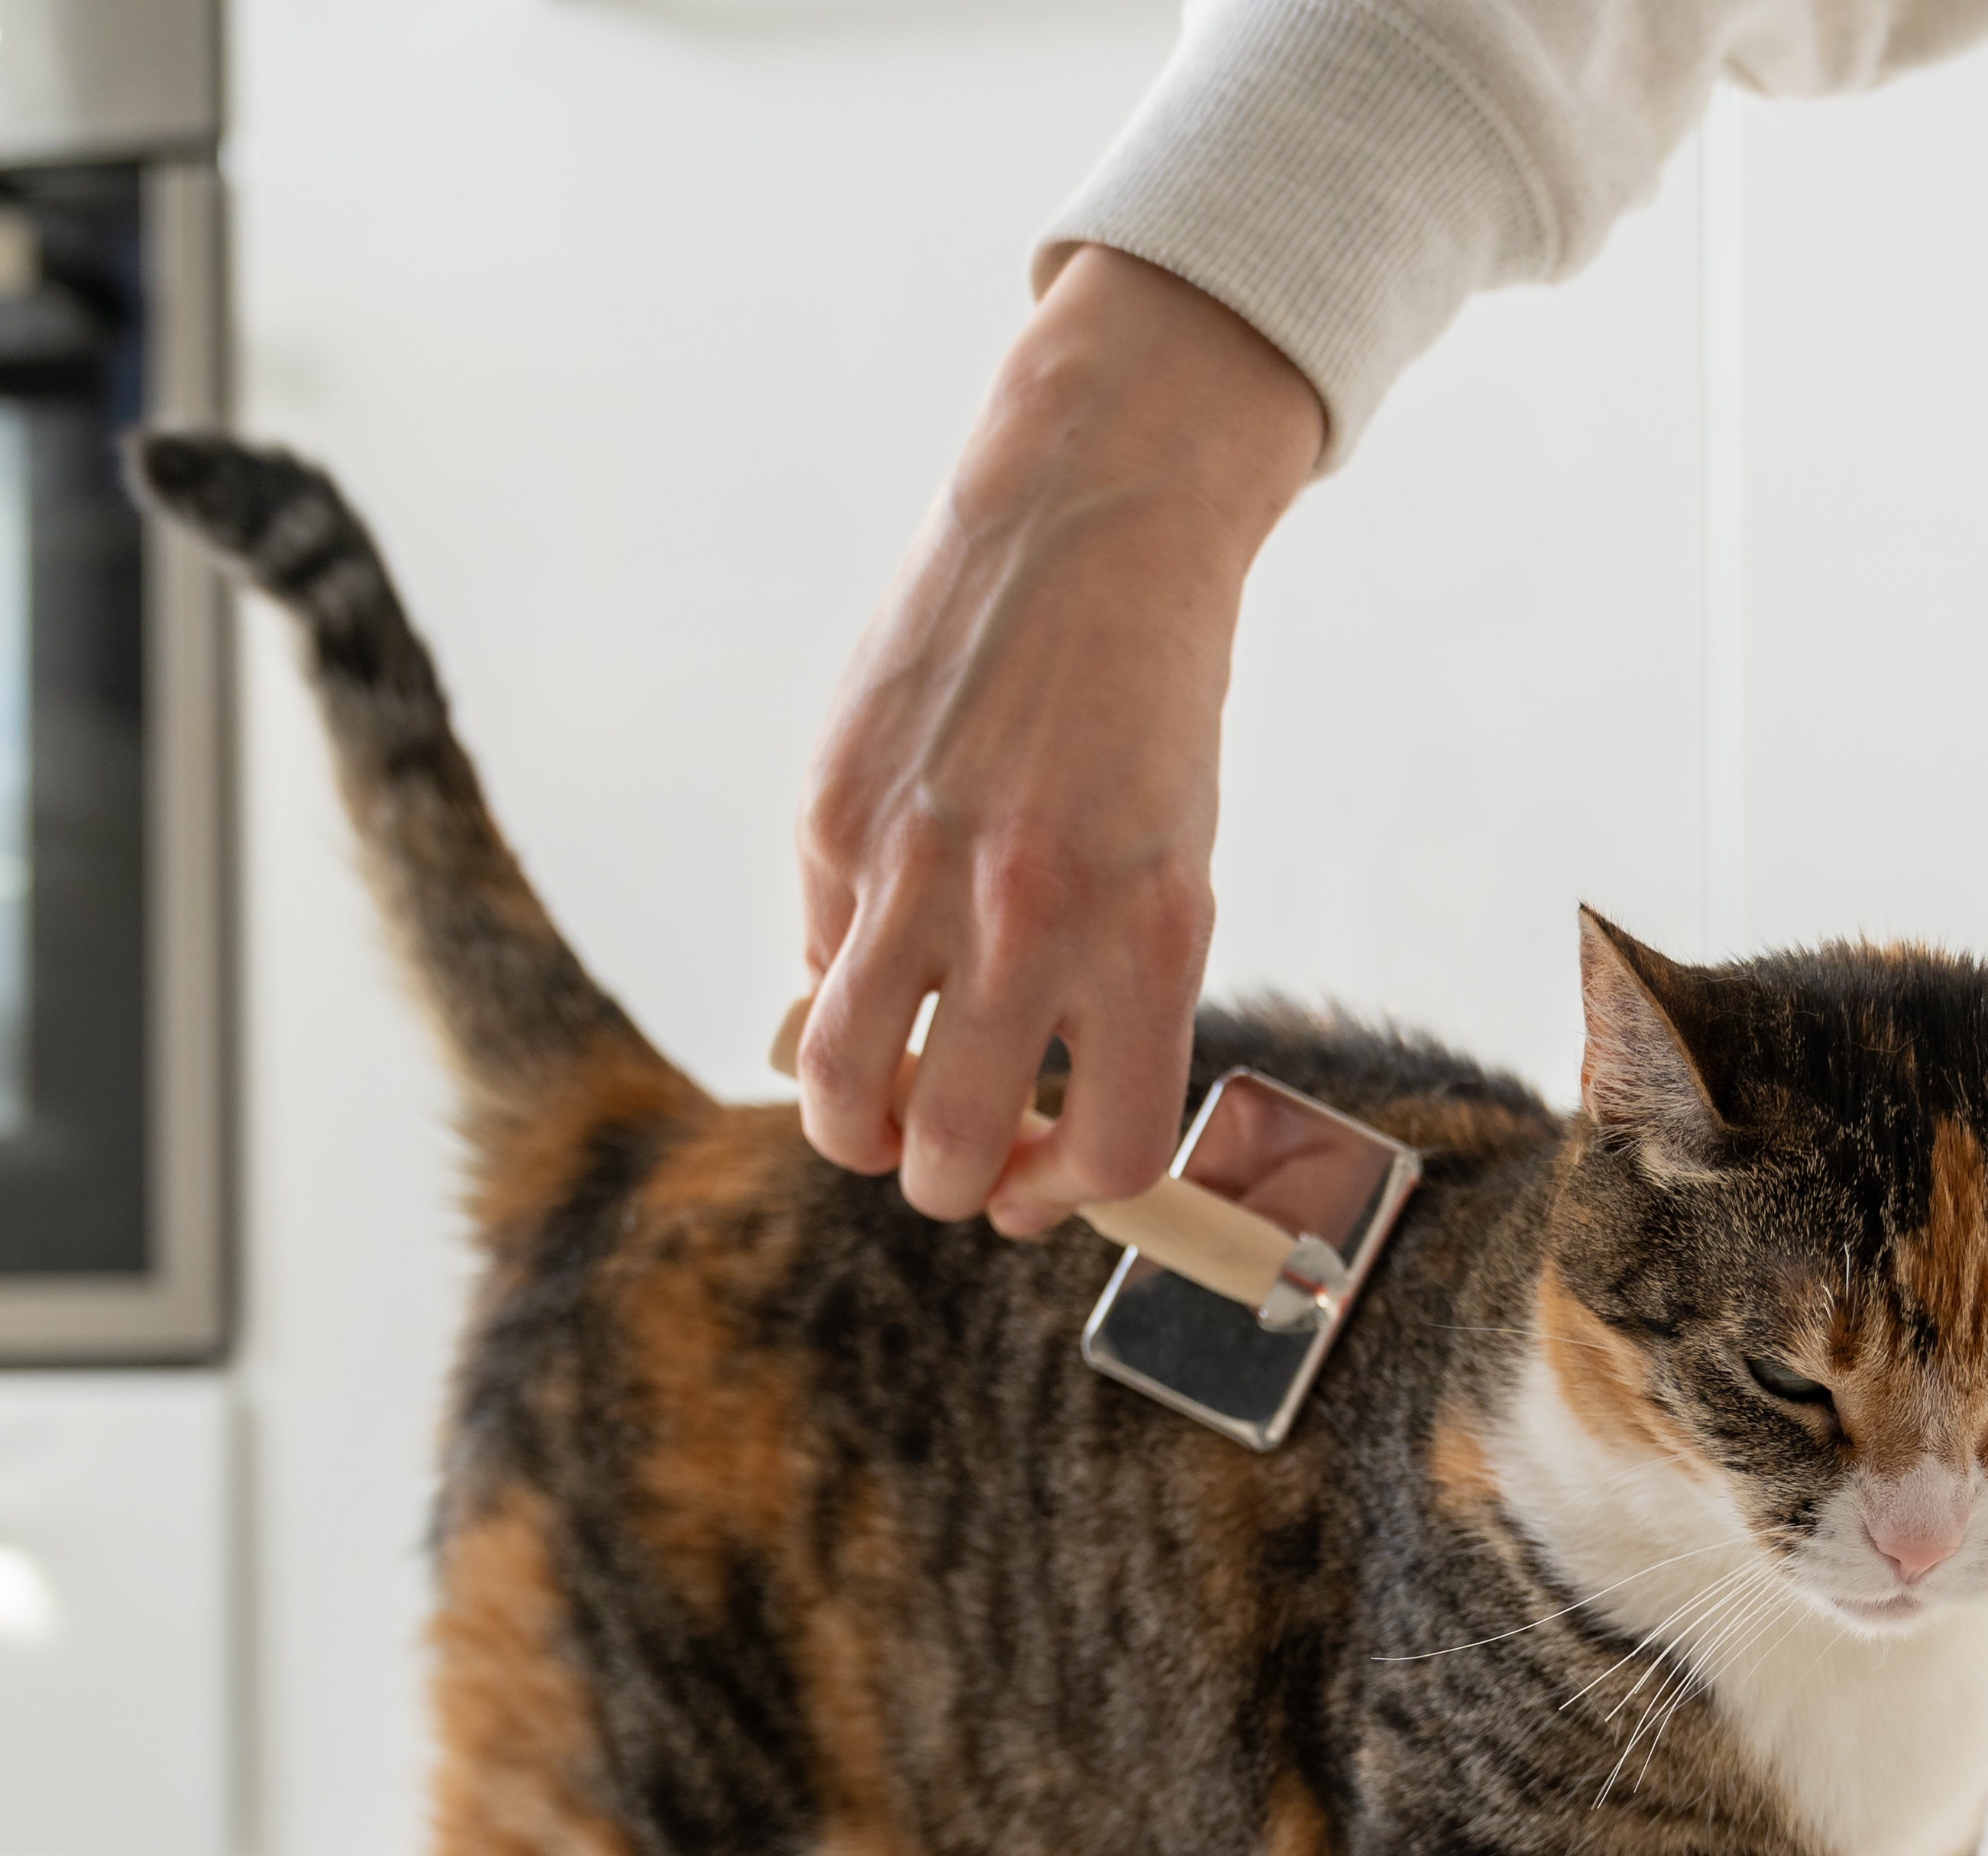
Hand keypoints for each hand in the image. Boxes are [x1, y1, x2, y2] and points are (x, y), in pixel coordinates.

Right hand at [796, 247, 1323, 1233]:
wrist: (1096, 527)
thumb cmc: (1146, 714)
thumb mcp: (1169, 870)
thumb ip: (1098, 1004)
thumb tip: (994, 1137)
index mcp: (1150, 934)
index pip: (1108, 1151)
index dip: (1064, 1196)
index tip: (1036, 1185)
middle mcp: (1031, 913)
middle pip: (945, 1149)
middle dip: (943, 1179)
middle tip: (950, 1150)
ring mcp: (917, 865)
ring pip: (836, 1086)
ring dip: (854, 1124)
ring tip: (876, 1102)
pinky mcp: (831, 815)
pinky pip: (818, 958)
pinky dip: (841, 979)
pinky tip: (880, 934)